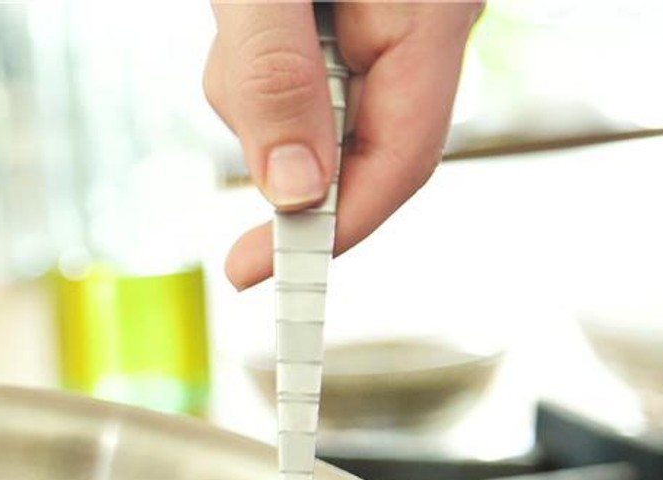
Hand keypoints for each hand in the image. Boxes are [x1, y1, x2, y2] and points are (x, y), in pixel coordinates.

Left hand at [204, 1, 480, 288]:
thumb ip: (275, 78)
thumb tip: (295, 192)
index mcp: (430, 16)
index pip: (399, 162)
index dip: (330, 231)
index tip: (250, 271)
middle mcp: (424, 28)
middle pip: (348, 143)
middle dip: (275, 136)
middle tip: (232, 66)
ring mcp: (392, 27)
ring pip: (310, 113)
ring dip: (255, 87)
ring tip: (244, 12)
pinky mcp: (355, 23)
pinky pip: (300, 77)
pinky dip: (259, 64)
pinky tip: (251, 11)